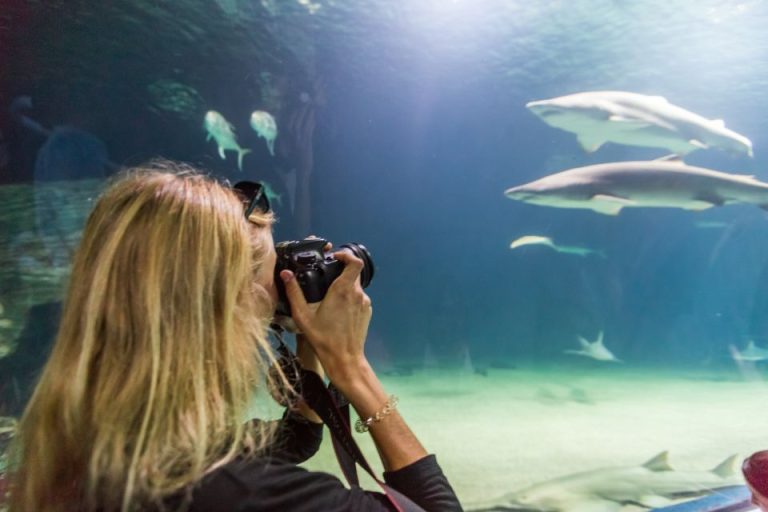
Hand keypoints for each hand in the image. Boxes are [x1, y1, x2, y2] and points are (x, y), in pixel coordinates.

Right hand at [279, 250, 371, 384]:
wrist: (344, 359)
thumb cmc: (323, 338)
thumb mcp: (303, 315)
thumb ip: (294, 292)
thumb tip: (285, 274)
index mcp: (343, 290)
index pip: (355, 262)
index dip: (346, 255)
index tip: (334, 257)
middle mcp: (357, 294)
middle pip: (353, 273)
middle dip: (340, 271)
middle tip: (326, 276)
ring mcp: (364, 303)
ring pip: (355, 286)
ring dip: (344, 286)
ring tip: (328, 296)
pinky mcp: (367, 312)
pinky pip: (358, 298)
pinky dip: (349, 298)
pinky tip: (337, 310)